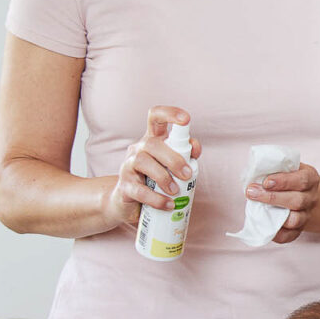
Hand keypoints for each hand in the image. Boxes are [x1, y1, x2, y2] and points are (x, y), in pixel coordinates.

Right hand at [102, 106, 200, 228]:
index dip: (170, 114)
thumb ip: (186, 155)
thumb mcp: (172, 165)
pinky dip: (156, 198)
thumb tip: (195, 149)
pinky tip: (168, 204)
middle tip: (187, 175)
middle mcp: (138, 149)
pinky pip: (139, 190)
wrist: (128, 203)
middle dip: (174, 159)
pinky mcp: (124, 187)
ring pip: (143, 162)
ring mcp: (128, 167)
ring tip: (175, 191)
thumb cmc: (156, 180)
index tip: (186, 119)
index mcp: (152, 140)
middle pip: (153, 144)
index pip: (156, 117)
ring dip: (164, 177)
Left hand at [245, 163, 319, 242]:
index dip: (284, 181)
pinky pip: (290, 236)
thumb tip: (253, 171)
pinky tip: (264, 227)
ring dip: (274, 215)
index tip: (265, 181)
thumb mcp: (286, 167)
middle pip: (297, 201)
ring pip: (295, 219)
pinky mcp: (299, 229)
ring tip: (256, 209)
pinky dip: (277, 234)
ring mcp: (306, 214)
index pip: (301, 180)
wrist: (301, 194)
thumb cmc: (287, 178)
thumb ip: (274, 167)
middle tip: (252, 192)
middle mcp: (311, 197)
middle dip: (272, 197)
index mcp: (310, 179)